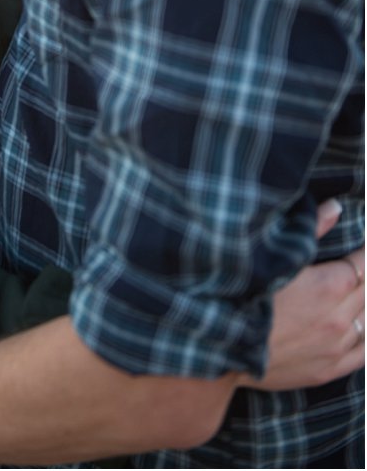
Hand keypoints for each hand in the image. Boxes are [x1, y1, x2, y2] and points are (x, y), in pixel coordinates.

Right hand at [248, 201, 364, 391]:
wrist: (224, 347)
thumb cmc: (245, 295)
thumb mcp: (277, 257)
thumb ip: (312, 230)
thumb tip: (336, 208)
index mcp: (330, 286)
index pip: (363, 263)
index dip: (365, 252)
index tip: (362, 247)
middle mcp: (339, 317)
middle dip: (365, 275)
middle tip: (359, 267)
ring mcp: (336, 346)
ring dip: (364, 304)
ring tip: (358, 293)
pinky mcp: (329, 369)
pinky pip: (364, 353)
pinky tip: (363, 326)